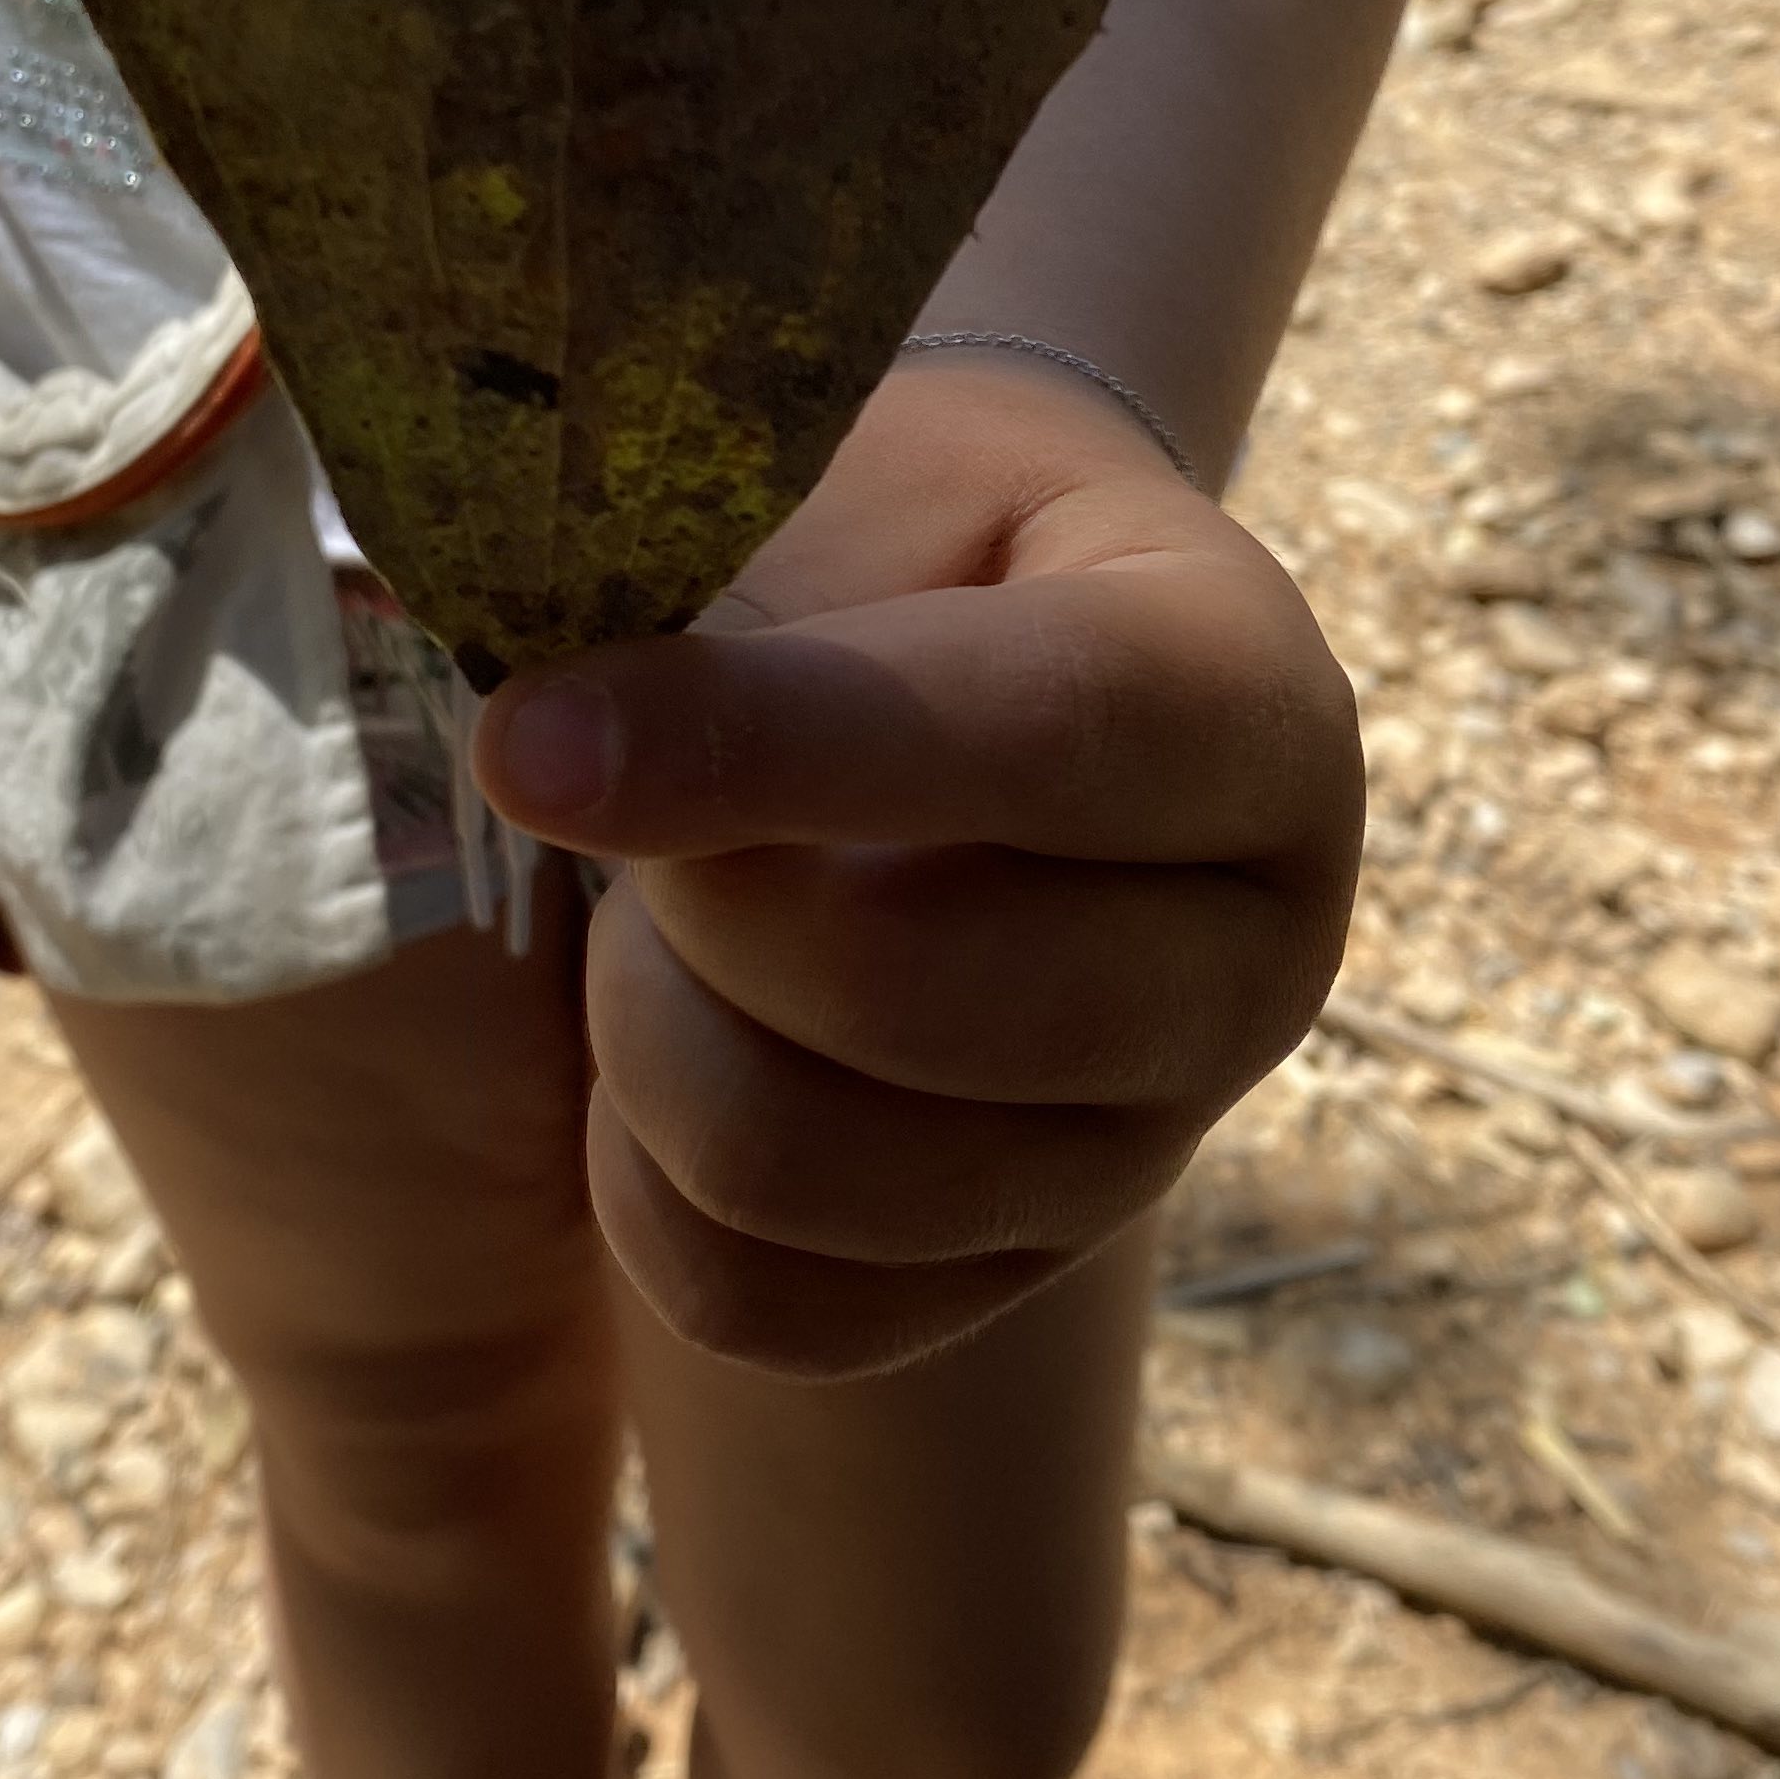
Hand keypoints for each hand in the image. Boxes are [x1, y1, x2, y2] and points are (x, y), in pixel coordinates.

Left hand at [475, 355, 1361, 1374]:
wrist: (942, 652)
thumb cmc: (886, 537)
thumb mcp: (843, 475)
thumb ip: (736, 585)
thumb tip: (540, 740)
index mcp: (1245, 697)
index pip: (1040, 737)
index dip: (770, 743)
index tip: (527, 739)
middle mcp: (1252, 950)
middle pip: (919, 994)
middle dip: (688, 891)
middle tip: (594, 786)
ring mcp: (1148, 1145)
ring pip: (806, 1169)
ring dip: (645, 1026)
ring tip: (643, 903)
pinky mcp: (1015, 1277)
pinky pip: (761, 1303)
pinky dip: (643, 1178)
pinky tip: (660, 1032)